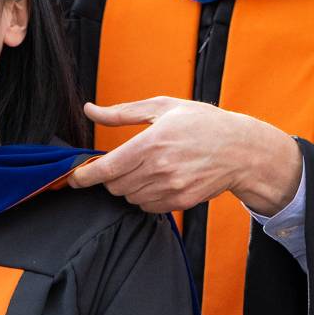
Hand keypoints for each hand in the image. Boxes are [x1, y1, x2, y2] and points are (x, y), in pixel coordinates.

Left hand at [67, 96, 301, 214]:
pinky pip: (147, 207)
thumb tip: (89, 109)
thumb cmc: (202, 123)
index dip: (84, 176)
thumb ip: (122, 112)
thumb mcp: (162, 107)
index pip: (107, 168)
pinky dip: (144, 196)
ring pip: (129, 197)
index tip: (73, 178)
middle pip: (115, 185)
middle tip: (122, 162)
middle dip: (110, 176)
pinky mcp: (180, 202)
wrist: (240, 150)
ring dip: (128, 186)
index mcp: (151, 142)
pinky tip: (157, 180)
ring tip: (144, 168)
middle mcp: (159, 169)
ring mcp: (171, 188)